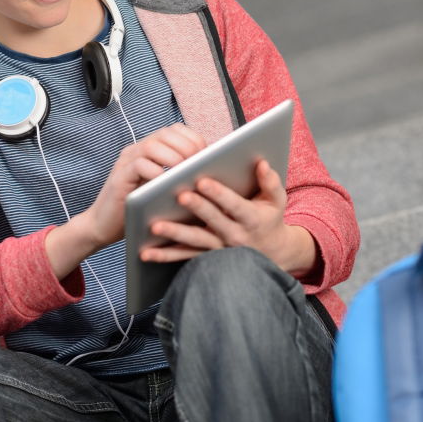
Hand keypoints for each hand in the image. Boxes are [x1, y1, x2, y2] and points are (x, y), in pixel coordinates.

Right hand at [83, 123, 206, 251]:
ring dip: (173, 157)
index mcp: (152, 149)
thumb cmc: (140, 211)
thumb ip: (182, 180)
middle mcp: (138, 149)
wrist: (104, 226)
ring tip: (183, 172)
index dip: (194, 139)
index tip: (207, 156)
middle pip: (167, 133)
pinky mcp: (119, 176)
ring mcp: (127, 161)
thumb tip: (214, 178)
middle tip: (198, 164)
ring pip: (152, 145)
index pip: (176, 130)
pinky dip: (155, 172)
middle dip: (187, 146)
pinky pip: (138, 165)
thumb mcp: (165, 191)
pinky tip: (164, 184)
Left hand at [140, 158, 303, 271]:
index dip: (219, 193)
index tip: (203, 180)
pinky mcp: (207, 258)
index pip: (234, 204)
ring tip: (154, 225)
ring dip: (174, 235)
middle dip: (196, 208)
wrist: (272, 253)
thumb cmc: (270, 219)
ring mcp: (219, 249)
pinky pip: (184, 257)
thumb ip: (270, 182)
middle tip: (179, 196)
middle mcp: (234, 236)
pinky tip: (146, 252)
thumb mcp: (276, 201)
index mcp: (250, 218)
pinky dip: (165, 256)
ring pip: (195, 242)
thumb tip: (261, 163)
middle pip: (212, 221)